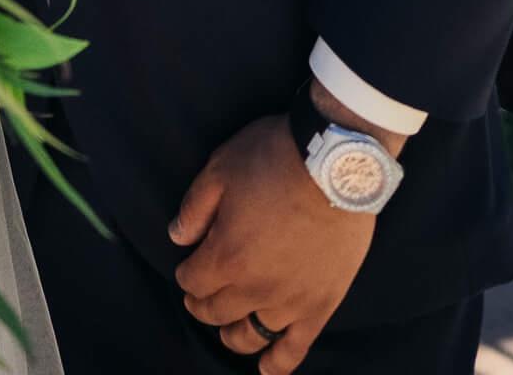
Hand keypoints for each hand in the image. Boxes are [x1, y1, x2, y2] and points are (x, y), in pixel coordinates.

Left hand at [169, 116, 375, 370]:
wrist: (337, 165)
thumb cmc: (275, 159)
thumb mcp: (220, 168)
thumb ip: (194, 207)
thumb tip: (176, 238)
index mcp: (225, 256)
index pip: (191, 282)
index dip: (186, 274)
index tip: (189, 266)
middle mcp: (254, 289)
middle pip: (217, 312)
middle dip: (203, 305)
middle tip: (202, 295)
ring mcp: (289, 302)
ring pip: (251, 336)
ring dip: (233, 334)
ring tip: (230, 326)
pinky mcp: (321, 306)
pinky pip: (295, 349)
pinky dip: (278, 365)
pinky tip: (266, 370)